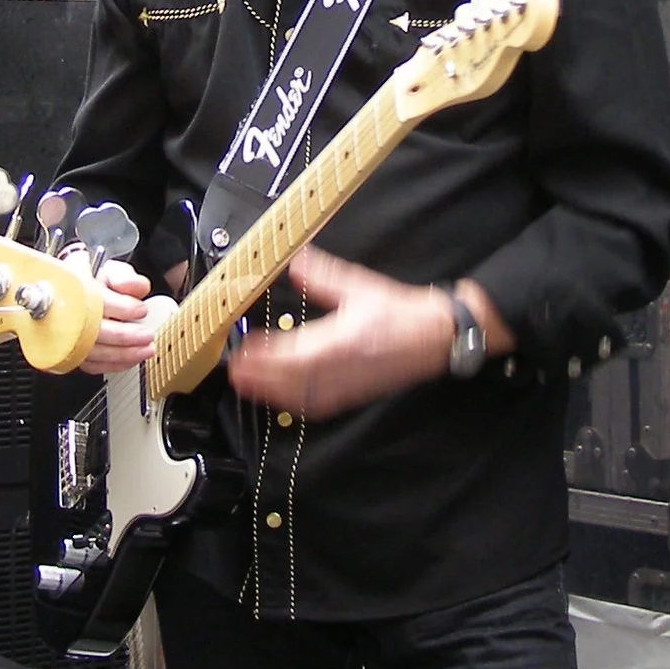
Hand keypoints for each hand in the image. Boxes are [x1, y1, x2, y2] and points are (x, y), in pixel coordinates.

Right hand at [78, 256, 157, 374]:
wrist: (79, 299)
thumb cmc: (97, 286)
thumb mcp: (112, 273)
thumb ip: (125, 277)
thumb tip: (133, 287)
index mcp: (79, 289)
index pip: (99, 301)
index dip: (124, 308)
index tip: (141, 310)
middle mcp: (70, 315)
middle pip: (95, 331)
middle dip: (125, 336)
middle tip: (147, 335)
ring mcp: (69, 337)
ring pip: (94, 352)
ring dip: (123, 354)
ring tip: (145, 349)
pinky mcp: (73, 354)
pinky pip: (92, 366)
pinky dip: (114, 365)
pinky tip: (130, 359)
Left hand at [227, 250, 473, 419]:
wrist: (434, 337)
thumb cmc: (400, 312)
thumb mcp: (360, 286)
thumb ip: (324, 276)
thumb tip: (296, 262)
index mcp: (343, 339)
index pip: (296, 352)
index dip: (267, 355)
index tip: (244, 350)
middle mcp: (342, 367)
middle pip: (292, 379)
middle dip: (260, 377)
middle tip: (235, 370)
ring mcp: (347, 385)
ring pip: (301, 396)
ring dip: (271, 392)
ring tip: (247, 384)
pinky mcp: (353, 395)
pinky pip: (317, 405)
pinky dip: (293, 403)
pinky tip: (279, 397)